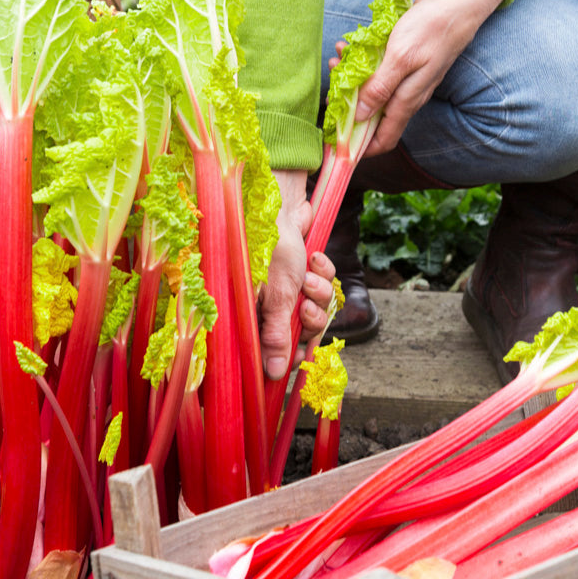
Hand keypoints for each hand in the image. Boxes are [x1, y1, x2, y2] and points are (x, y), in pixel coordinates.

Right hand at [259, 170, 334, 380]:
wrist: (281, 205)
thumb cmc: (270, 247)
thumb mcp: (278, 295)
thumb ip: (278, 334)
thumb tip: (274, 373)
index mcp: (252, 316)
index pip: (272, 352)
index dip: (290, 355)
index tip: (303, 351)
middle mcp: (269, 307)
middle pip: (301, 333)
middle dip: (311, 317)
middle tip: (305, 303)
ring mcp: (287, 291)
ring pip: (317, 310)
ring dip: (320, 292)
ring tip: (308, 275)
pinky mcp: (303, 275)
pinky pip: (325, 287)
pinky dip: (324, 273)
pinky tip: (313, 258)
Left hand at [333, 0, 504, 156]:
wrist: (458, 0)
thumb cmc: (432, 28)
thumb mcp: (401, 58)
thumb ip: (380, 88)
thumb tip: (359, 117)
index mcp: (407, 101)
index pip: (384, 140)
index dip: (360, 148)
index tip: (337, 142)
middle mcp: (406, 96)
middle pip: (372, 118)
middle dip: (348, 109)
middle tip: (330, 92)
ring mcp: (405, 80)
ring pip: (372, 93)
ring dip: (351, 82)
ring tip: (336, 62)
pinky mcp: (403, 63)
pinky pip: (377, 73)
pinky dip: (361, 65)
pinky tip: (349, 49)